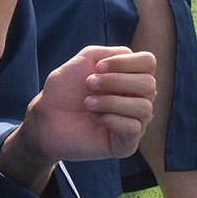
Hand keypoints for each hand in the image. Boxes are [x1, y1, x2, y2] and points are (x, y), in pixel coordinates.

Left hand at [8, 46, 155, 184]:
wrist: (47, 117)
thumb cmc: (65, 89)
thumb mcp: (85, 60)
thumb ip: (110, 53)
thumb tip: (131, 58)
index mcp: (129, 77)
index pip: (148, 62)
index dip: (125, 62)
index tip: (98, 67)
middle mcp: (137, 98)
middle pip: (149, 84)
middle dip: (115, 81)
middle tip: (89, 83)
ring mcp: (134, 122)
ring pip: (144, 107)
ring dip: (111, 101)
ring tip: (88, 103)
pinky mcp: (126, 143)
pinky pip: (134, 128)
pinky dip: (110, 119)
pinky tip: (93, 117)